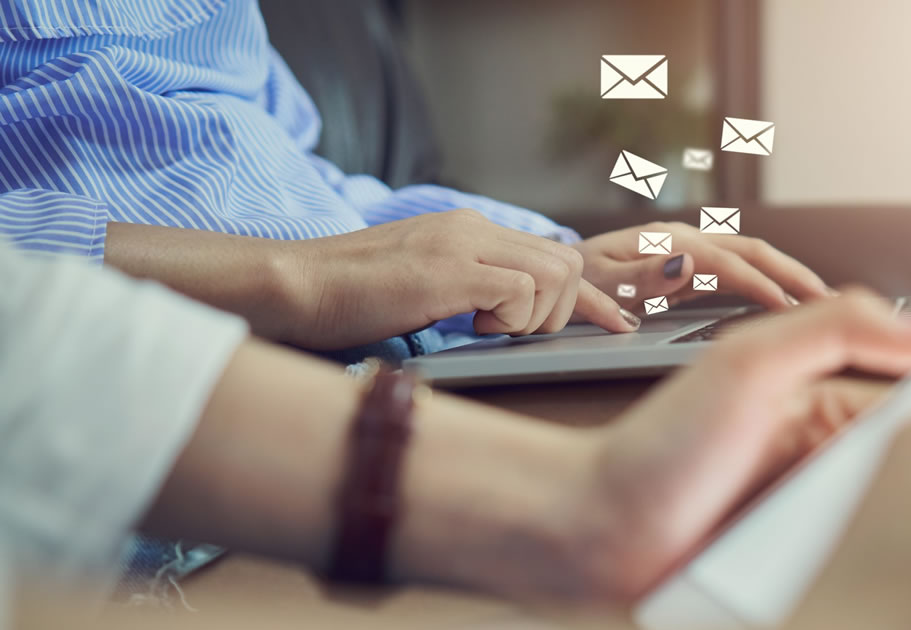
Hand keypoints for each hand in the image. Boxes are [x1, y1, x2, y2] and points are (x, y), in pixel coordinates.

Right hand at [286, 210, 638, 348]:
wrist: (293, 285)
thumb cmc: (347, 298)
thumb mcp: (420, 288)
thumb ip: (466, 289)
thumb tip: (507, 314)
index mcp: (467, 231)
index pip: (552, 254)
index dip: (590, 296)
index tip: (617, 324)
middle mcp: (472, 228)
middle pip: (567, 262)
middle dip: (561, 311)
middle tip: (511, 334)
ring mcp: (461, 244)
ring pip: (555, 274)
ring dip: (535, 316)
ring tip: (486, 329)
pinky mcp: (448, 269)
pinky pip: (520, 290)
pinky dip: (510, 318)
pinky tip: (471, 326)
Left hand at [566, 290, 910, 599]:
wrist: (600, 532)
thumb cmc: (658, 449)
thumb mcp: (748, 365)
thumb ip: (833, 330)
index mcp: (821, 394)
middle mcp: (826, 450)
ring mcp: (818, 507)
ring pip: (904, 511)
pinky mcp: (806, 558)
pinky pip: (867, 560)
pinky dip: (883, 560)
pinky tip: (894, 562)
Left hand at [572, 222, 832, 313]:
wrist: (559, 274)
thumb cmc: (575, 281)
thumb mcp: (600, 282)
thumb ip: (645, 274)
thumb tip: (687, 262)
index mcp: (668, 242)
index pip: (729, 263)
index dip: (763, 285)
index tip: (792, 309)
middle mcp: (686, 242)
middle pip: (754, 252)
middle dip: (793, 273)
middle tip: (831, 301)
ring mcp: (690, 254)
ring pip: (752, 261)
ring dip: (788, 277)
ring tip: (824, 303)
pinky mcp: (690, 270)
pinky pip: (738, 276)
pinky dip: (766, 287)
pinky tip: (787, 305)